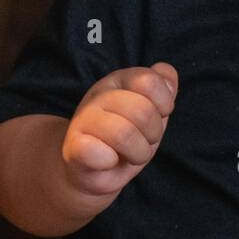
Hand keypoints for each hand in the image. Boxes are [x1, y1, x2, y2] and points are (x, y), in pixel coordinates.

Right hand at [61, 62, 178, 197]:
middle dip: (153, 134)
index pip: (149, 81)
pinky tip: (108, 161)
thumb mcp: (151, 112)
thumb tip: (165, 69)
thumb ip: (162, 88)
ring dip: (138, 153)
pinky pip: (98, 152)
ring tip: (131, 155)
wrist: (93, 169)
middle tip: (143, 142)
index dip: (164, 104)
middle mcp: (99, 95)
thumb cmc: (127, 139)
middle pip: (142, 111)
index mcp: (119, 80)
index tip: (158, 117)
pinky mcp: (73, 147)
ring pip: (124, 134)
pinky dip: (110, 162)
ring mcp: (83, 119)